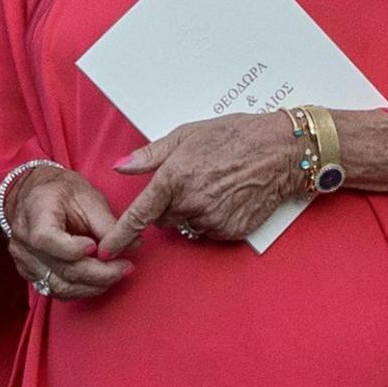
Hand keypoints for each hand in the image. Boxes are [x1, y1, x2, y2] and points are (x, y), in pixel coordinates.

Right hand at [2, 164, 132, 302]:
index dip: (73, 249)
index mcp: (34, 213)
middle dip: (99, 273)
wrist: (33, 194)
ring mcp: (24, 260)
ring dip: (93, 286)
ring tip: (116, 273)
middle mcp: (23, 241)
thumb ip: (107, 223)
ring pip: (60, 286)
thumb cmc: (61, 191)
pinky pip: (55, 290)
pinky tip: (98, 280)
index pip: (46, 239)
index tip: (98, 247)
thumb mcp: (87, 197)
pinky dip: (80, 289)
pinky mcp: (29, 272)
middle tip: (126, 267)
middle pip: (61, 269)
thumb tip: (134, 245)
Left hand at [107, 113, 302, 251]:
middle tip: (190, 183)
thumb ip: (149, 155)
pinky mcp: (231, 230)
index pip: (138, 216)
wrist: (282, 150)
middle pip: (162, 219)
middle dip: (168, 207)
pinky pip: (209, 231)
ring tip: (213, 187)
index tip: (105, 250)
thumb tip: (120, 166)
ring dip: (191, 213)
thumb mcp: (186, 135)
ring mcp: (212, 219)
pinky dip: (212, 220)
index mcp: (173, 179)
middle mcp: (190, 203)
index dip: (120, 236)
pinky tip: (227, 198)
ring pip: (186, 225)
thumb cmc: (233, 136)